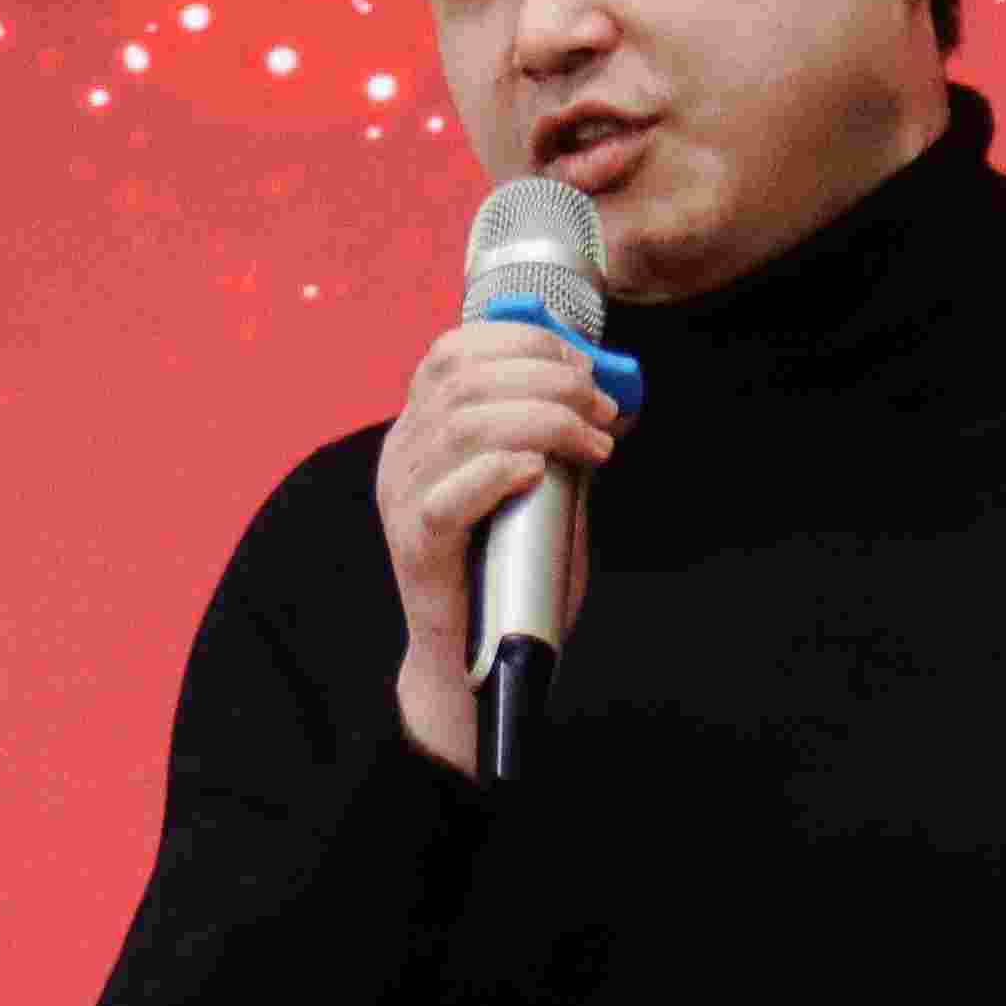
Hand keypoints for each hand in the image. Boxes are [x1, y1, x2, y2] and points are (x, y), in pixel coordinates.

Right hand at [375, 308, 633, 776]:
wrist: (480, 662)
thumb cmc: (511, 571)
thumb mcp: (542, 488)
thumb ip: (557, 439)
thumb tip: (602, 390)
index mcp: (423, 427)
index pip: (455, 350)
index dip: (525, 343)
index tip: (585, 368)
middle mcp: (403, 454)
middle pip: (465, 378)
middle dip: (549, 379)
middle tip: (602, 409)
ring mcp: (402, 499)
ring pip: (462, 425)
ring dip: (543, 420)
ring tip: (591, 443)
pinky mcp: (416, 548)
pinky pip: (448, 497)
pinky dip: (498, 472)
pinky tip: (538, 472)